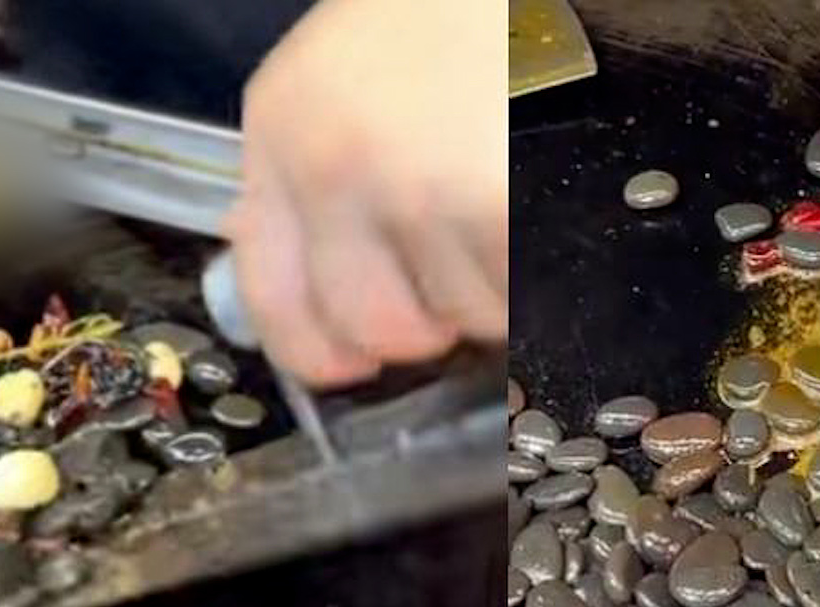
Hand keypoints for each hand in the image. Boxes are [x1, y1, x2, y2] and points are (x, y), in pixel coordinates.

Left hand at [226, 0, 506, 386]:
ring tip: (506, 202)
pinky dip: (544, 275)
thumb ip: (321, 183)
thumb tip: (321, 291)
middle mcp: (336, 161)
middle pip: (377, 329)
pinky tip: (538, 211)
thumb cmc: (459, 13)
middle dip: (430, 317)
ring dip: (496, 287)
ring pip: (462, 319)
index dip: (319, 346)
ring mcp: (418, 184)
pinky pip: (523, 298)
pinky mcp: (497, 199)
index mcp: (285, 128)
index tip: (350, 359)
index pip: (275, 296)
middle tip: (463, 260)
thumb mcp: (350, 78)